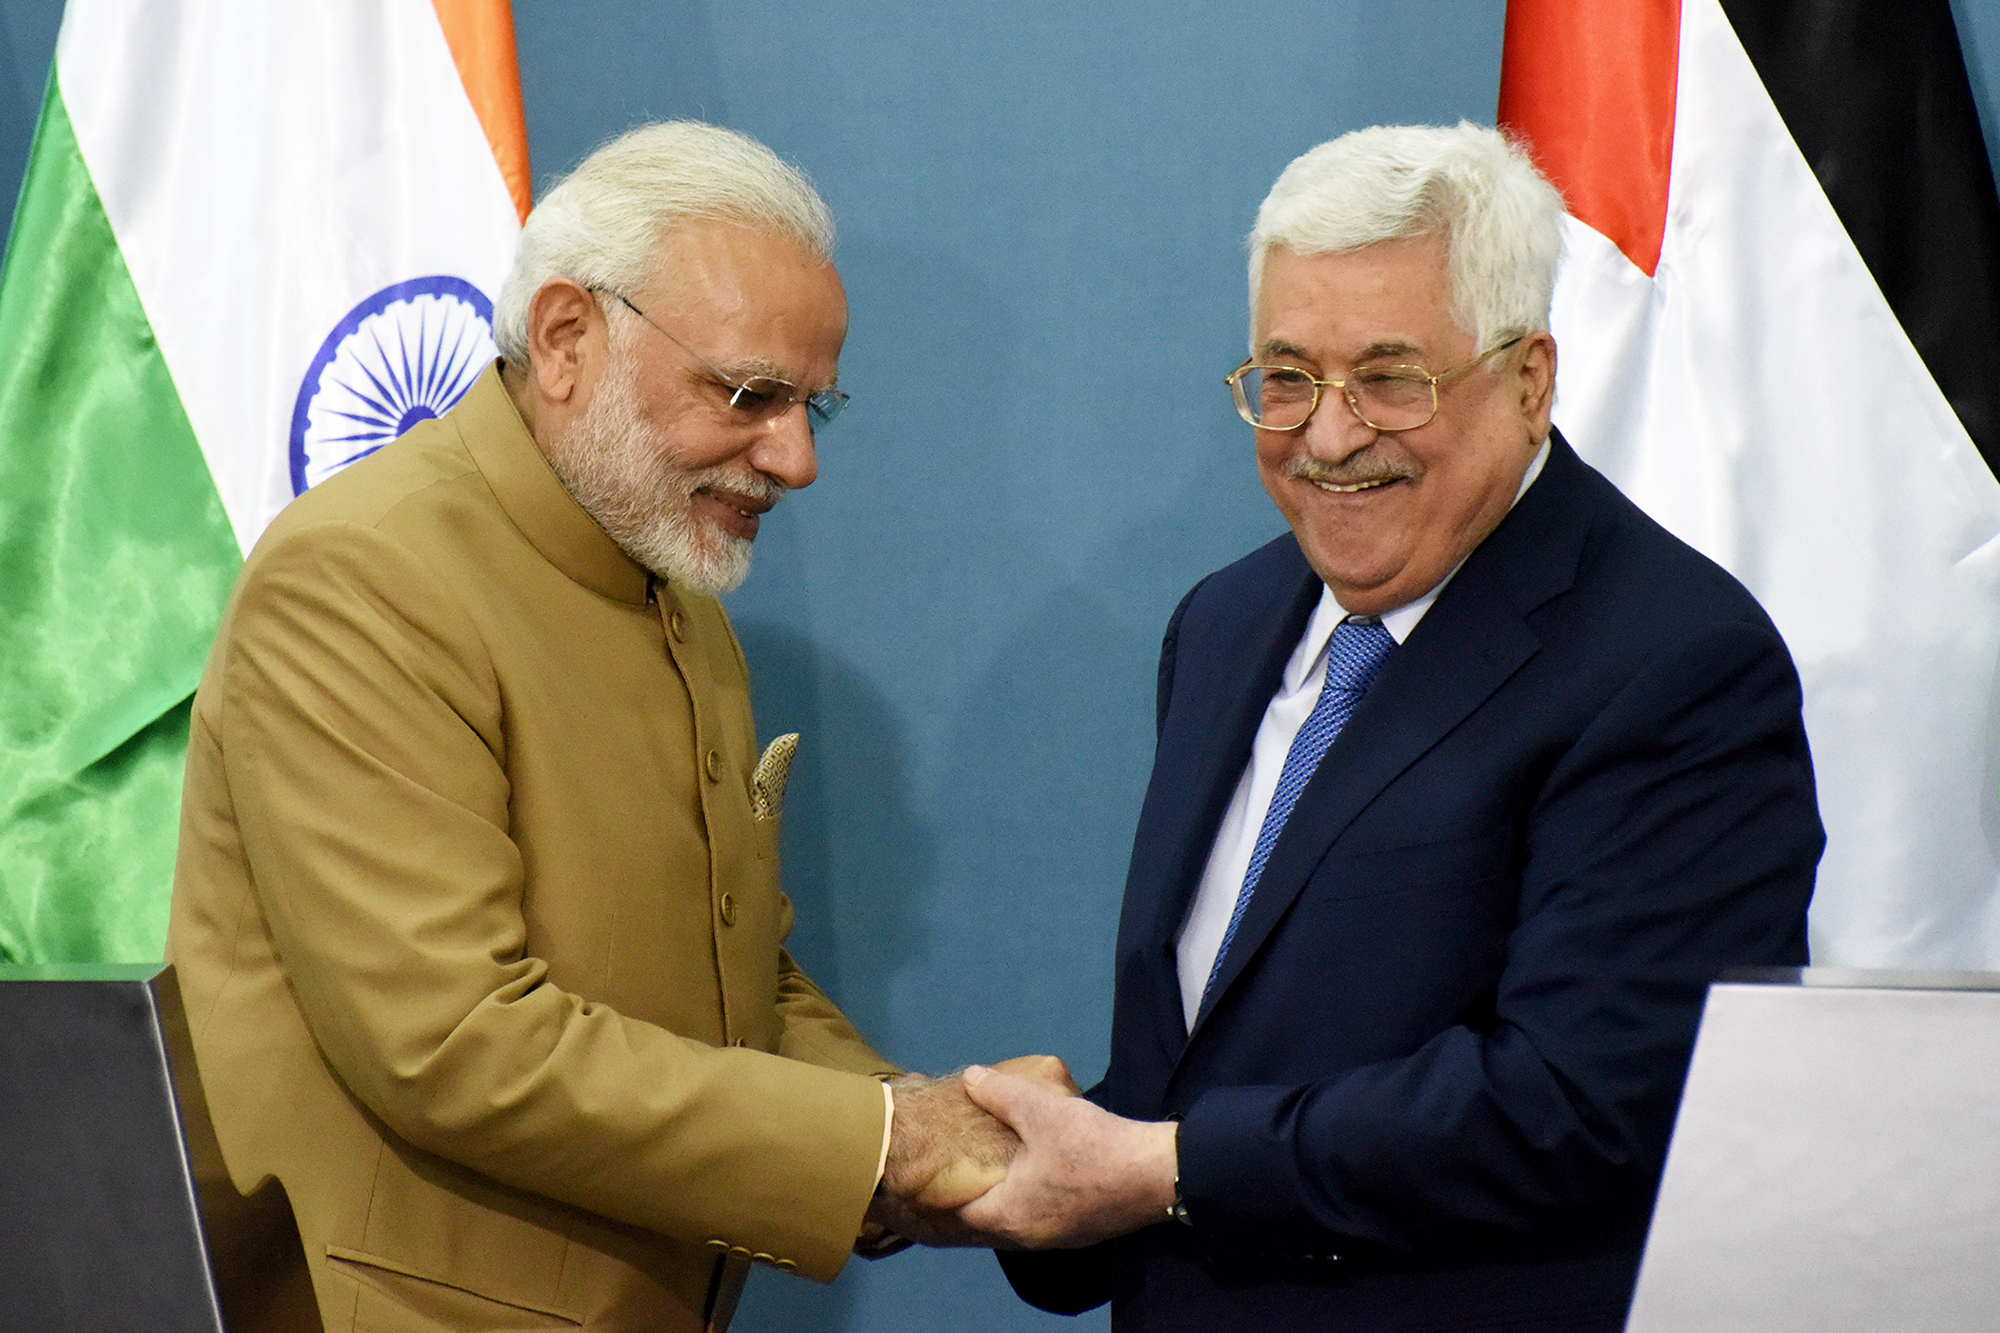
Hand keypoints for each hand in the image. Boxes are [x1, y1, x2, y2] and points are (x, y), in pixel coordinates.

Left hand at [866, 1055, 1082, 1247]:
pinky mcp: (1077, 1231)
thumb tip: (968, 1076)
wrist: (1158, 1176)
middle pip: (981, 1220)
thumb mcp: (1042, 1112)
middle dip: (964, 1194)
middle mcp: (1026, 1235)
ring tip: (983, 1168)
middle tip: (948, 1167)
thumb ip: (1000, 1094)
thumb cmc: (1094, 1147)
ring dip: (996, 1197)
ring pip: (1010, 1220)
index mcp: (1009, 1214)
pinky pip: (1035, 1218)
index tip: (924, 1172)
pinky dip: (1022, 1200)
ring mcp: (1054, 1238)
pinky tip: (1027, 1174)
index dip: (937, 1191)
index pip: (956, 1212)